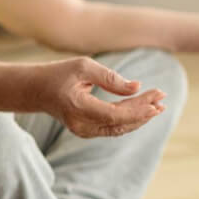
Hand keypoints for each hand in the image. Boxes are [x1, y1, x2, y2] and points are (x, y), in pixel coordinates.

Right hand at [39, 57, 165, 137]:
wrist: (36, 91)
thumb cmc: (59, 74)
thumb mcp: (83, 67)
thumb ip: (110, 77)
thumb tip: (136, 87)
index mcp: (77, 106)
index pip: (114, 114)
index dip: (138, 109)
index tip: (157, 97)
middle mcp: (80, 124)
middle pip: (120, 123)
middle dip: (144, 111)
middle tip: (162, 97)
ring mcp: (82, 131)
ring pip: (119, 128)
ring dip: (140, 117)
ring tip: (159, 105)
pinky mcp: (86, 131)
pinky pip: (113, 128)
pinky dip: (130, 120)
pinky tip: (144, 111)